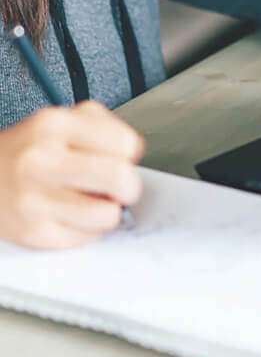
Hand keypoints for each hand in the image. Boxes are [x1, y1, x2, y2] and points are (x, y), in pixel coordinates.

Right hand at [0, 100, 143, 248]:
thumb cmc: (31, 149)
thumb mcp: (61, 119)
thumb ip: (102, 127)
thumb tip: (134, 154)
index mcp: (54, 125)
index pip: (124, 144)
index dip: (130, 154)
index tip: (123, 158)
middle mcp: (42, 161)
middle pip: (119, 178)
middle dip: (130, 186)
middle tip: (122, 187)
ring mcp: (34, 200)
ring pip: (107, 215)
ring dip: (110, 211)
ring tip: (96, 201)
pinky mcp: (32, 233)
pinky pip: (85, 237)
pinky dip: (88, 228)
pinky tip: (74, 214)